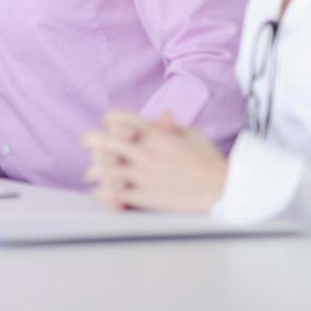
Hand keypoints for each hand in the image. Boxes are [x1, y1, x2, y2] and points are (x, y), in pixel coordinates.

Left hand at [80, 110, 228, 213]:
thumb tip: (161, 113)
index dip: (111, 118)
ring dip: (95, 168)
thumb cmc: (208, 160)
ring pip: (106, 169)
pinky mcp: (146, 197)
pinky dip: (103, 192)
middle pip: (106, 142)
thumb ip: (170, 126)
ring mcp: (145, 175)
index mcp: (156, 135)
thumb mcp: (191, 135)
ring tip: (90, 172)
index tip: (108, 122)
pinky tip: (99, 191)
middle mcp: (147, 153)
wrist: (224, 189)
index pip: (121, 118)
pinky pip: (115, 194)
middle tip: (86, 141)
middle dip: (92, 140)